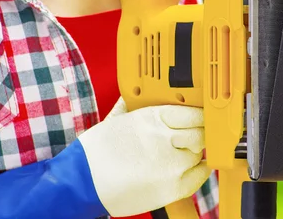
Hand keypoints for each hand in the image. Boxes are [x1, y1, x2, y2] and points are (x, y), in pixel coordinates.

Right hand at [79, 101, 209, 216]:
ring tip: (181, 155)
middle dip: (198, 135)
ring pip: (199, 154)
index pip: (194, 112)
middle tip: (191, 138)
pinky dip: (198, 172)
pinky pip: (199, 176)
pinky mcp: (172, 187)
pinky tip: (188, 169)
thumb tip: (138, 94)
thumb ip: (132, 104)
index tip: (200, 119)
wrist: (81, 182)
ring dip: (193, 154)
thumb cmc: (95, 153)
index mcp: (153, 117)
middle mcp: (165, 138)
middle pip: (200, 133)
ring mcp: (171, 164)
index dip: (200, 116)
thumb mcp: (116, 119)